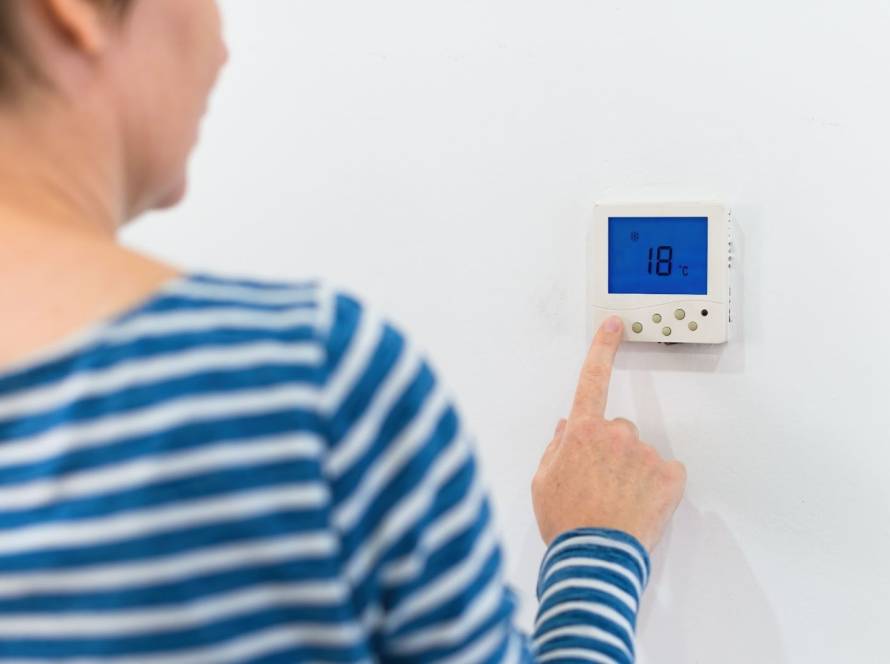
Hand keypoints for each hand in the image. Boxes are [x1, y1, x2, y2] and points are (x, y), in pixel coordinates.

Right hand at [531, 316, 686, 552]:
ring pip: (641, 453)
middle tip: (600, 484)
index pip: (591, 380)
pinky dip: (659, 487)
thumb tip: (566, 428)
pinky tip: (641, 506)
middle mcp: (615, 435)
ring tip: (618, 503)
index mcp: (581, 432)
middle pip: (618, 429)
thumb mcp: (542, 482)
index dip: (602, 348)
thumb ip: (555, 448)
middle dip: (612, 450)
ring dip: (634, 471)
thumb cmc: (566, 524)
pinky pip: (668, 472)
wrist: (594, 560)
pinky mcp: (669, 476)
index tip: (614, 324)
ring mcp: (645, 454)